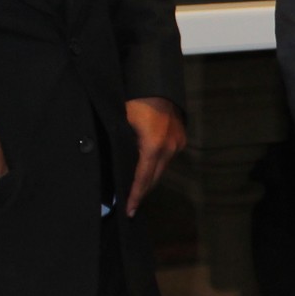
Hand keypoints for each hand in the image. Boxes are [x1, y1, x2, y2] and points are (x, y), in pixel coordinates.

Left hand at [123, 97, 186, 215]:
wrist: (158, 85)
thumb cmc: (136, 101)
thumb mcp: (122, 123)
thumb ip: (121, 145)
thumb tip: (114, 164)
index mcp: (152, 146)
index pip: (142, 178)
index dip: (135, 196)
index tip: (129, 210)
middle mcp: (169, 149)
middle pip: (155, 179)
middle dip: (143, 192)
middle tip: (131, 205)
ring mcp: (177, 144)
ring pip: (162, 169)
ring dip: (150, 178)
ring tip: (137, 188)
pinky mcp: (181, 139)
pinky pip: (167, 158)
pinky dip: (157, 165)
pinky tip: (148, 168)